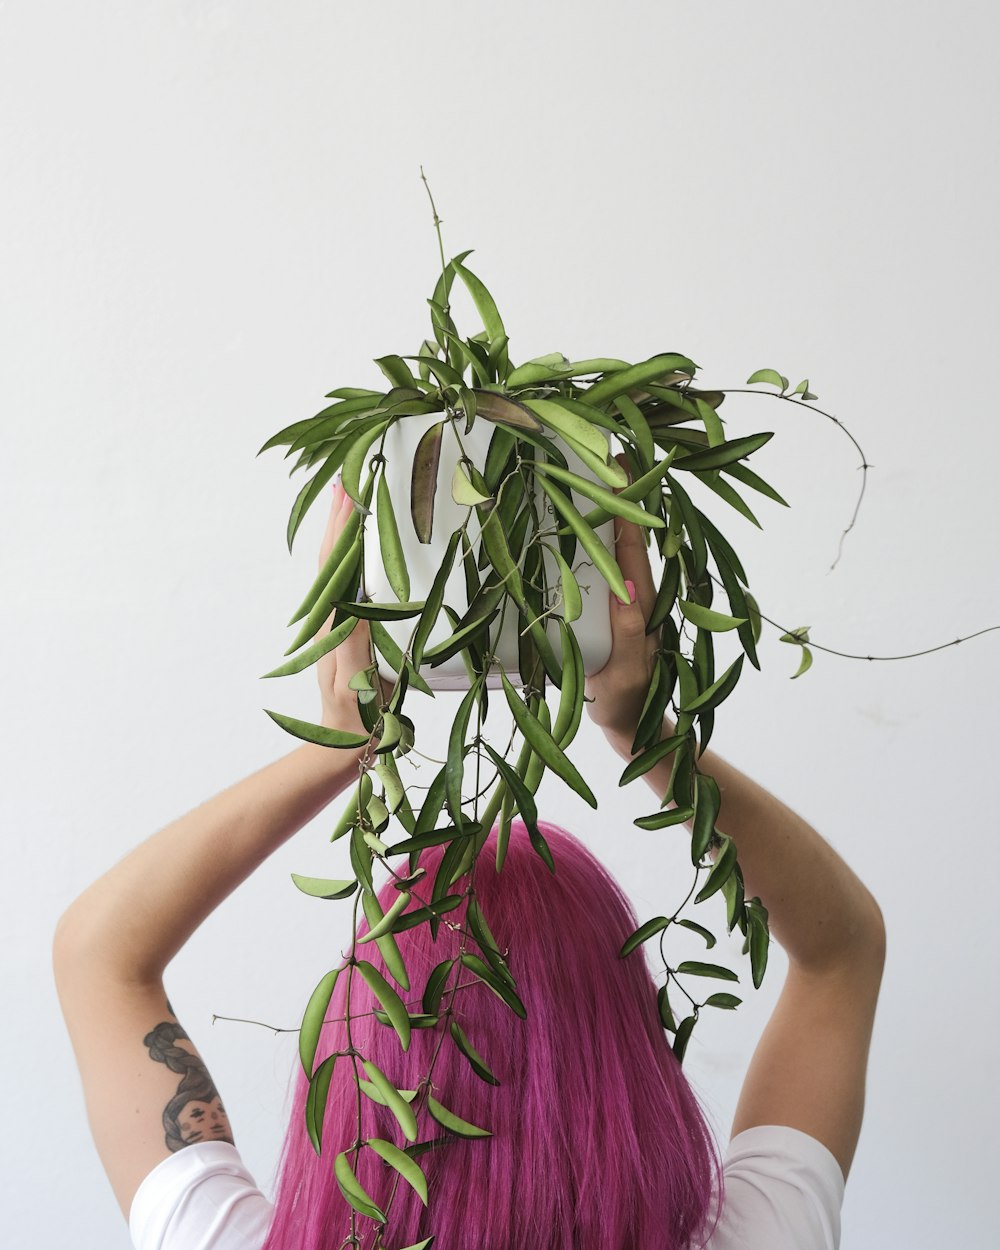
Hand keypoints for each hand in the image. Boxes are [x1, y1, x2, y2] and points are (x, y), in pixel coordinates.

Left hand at [315, 478, 391, 738]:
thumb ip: (355, 644)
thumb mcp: (360, 683)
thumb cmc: (357, 719)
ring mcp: (336, 627)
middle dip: (338, 519)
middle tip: (347, 480)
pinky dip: (351, 558)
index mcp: (334, 626)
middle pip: (331, 560)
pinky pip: (346, 586)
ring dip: (342, 534)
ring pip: (336, 570)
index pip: (335, 567)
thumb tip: (355, 603)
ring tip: (351, 501)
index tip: (348, 492)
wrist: (343, 746)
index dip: (341, 529)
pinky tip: (361, 549)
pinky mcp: (346, 634)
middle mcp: (330, 621)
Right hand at [583, 452, 660, 744]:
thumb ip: (630, 634)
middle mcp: (632, 591)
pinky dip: (583, 538)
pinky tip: (562, 523)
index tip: (617, 463)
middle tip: (594, 449)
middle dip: (613, 492)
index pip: (632, 542)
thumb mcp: (627, 673)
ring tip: (577, 471)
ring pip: (608, 546)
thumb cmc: (627, 702)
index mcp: (642, 601)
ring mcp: (619, 599)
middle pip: (622, 532)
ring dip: (597, 509)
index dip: (626, 502)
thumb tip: (628, 588)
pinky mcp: (604, 609)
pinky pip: (594, 566)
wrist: (629, 726)